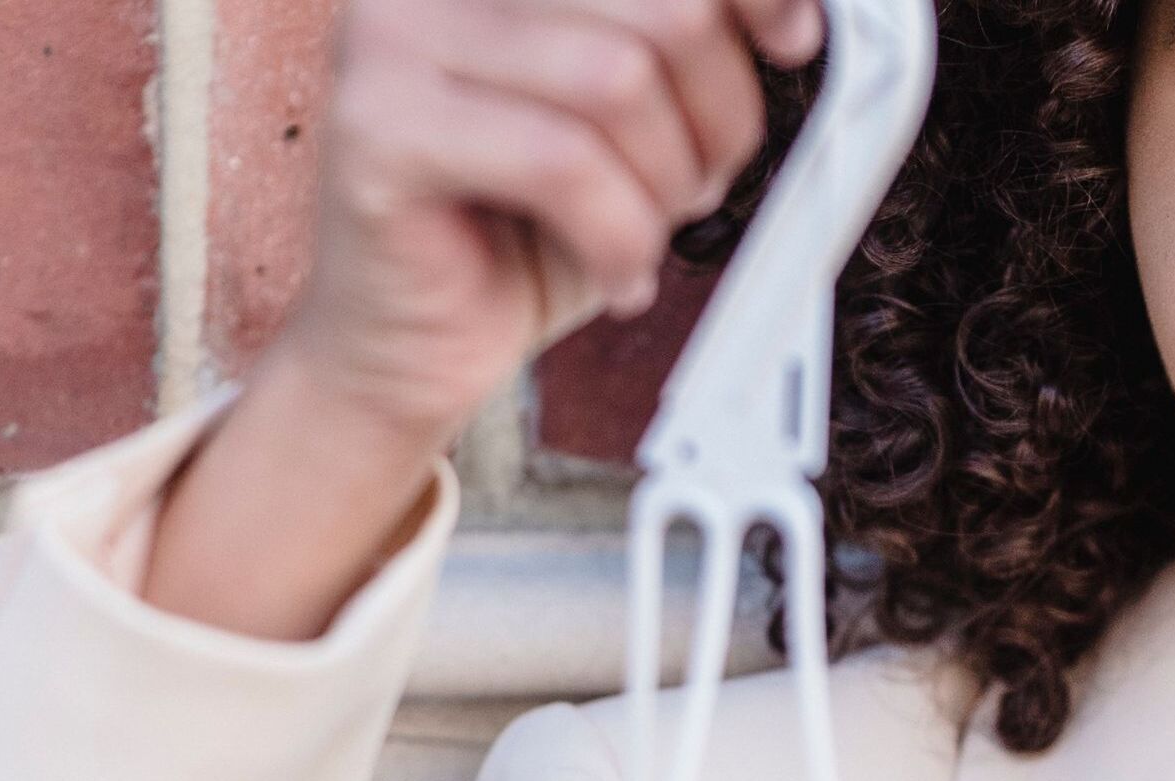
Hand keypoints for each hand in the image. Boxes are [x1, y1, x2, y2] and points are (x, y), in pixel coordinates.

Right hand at [281, 0, 821, 445]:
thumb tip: (795, 20)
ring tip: (639, 239)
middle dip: (716, 117)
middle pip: (659, 8)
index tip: (794, 39)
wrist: (410, 352)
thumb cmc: (522, 239)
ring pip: (618, 82)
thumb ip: (685, 55)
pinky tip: (614, 274)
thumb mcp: (632, 133)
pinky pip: (563, 164)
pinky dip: (619, 238)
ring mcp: (394, 40)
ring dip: (665, 188)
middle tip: (698, 187)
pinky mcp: (380, 128)